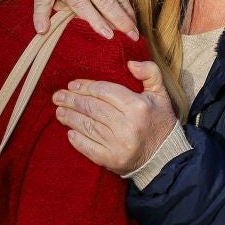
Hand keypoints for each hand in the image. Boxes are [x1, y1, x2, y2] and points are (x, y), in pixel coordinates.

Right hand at [28, 0, 137, 39]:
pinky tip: (43, 30)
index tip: (134, 22)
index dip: (127, 8)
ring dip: (95, 22)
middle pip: (104, 0)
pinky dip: (41, 17)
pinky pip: (41, 3)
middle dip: (120, 20)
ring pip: (80, 5)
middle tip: (132, 34)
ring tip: (108, 36)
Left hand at [54, 61, 176, 174]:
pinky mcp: (112, 160)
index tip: (73, 84)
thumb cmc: (160, 121)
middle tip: (58, 96)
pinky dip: (77, 140)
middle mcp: (127, 125)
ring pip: (88, 126)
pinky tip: (69, 132)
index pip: (105, 91)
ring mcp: (118, 145)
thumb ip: (150, 72)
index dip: (86, 86)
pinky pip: (89, 148)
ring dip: (70, 118)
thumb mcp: (160, 94)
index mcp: (138, 107)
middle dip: (72, 100)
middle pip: (92, 108)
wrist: (166, 157)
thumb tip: (130, 63)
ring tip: (59, 111)